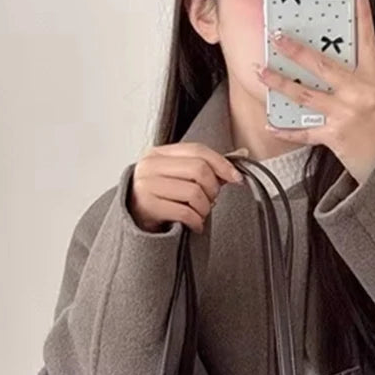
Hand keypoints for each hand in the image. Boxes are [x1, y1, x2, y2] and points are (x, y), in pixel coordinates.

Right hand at [128, 141, 244, 233]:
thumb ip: (206, 167)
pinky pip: (184, 212)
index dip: (222, 164)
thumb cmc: (161, 199)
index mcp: (159, 154)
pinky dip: (196, 221)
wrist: (134, 223)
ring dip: (205, 208)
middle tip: (212, 201)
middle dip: (213, 189)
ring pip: (194, 192)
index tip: (236, 179)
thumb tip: (241, 154)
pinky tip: (195, 224)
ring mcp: (146, 185)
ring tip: (201, 214)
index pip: (198, 150)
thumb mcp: (179, 178)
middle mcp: (150, 166)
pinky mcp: (147, 206)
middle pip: (199, 170)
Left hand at [255, 0, 374, 183]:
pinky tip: (270, 121)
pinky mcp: (334, 136)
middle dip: (296, 50)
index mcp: (373, 76)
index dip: (361, 10)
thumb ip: (357, 68)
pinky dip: (285, 128)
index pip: (367, 37)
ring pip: (305, 95)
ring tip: (261, 72)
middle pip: (323, 66)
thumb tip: (333, 46)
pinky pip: (304, 131)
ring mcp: (345, 115)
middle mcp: (359, 93)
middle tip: (276, 36)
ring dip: (280, 83)